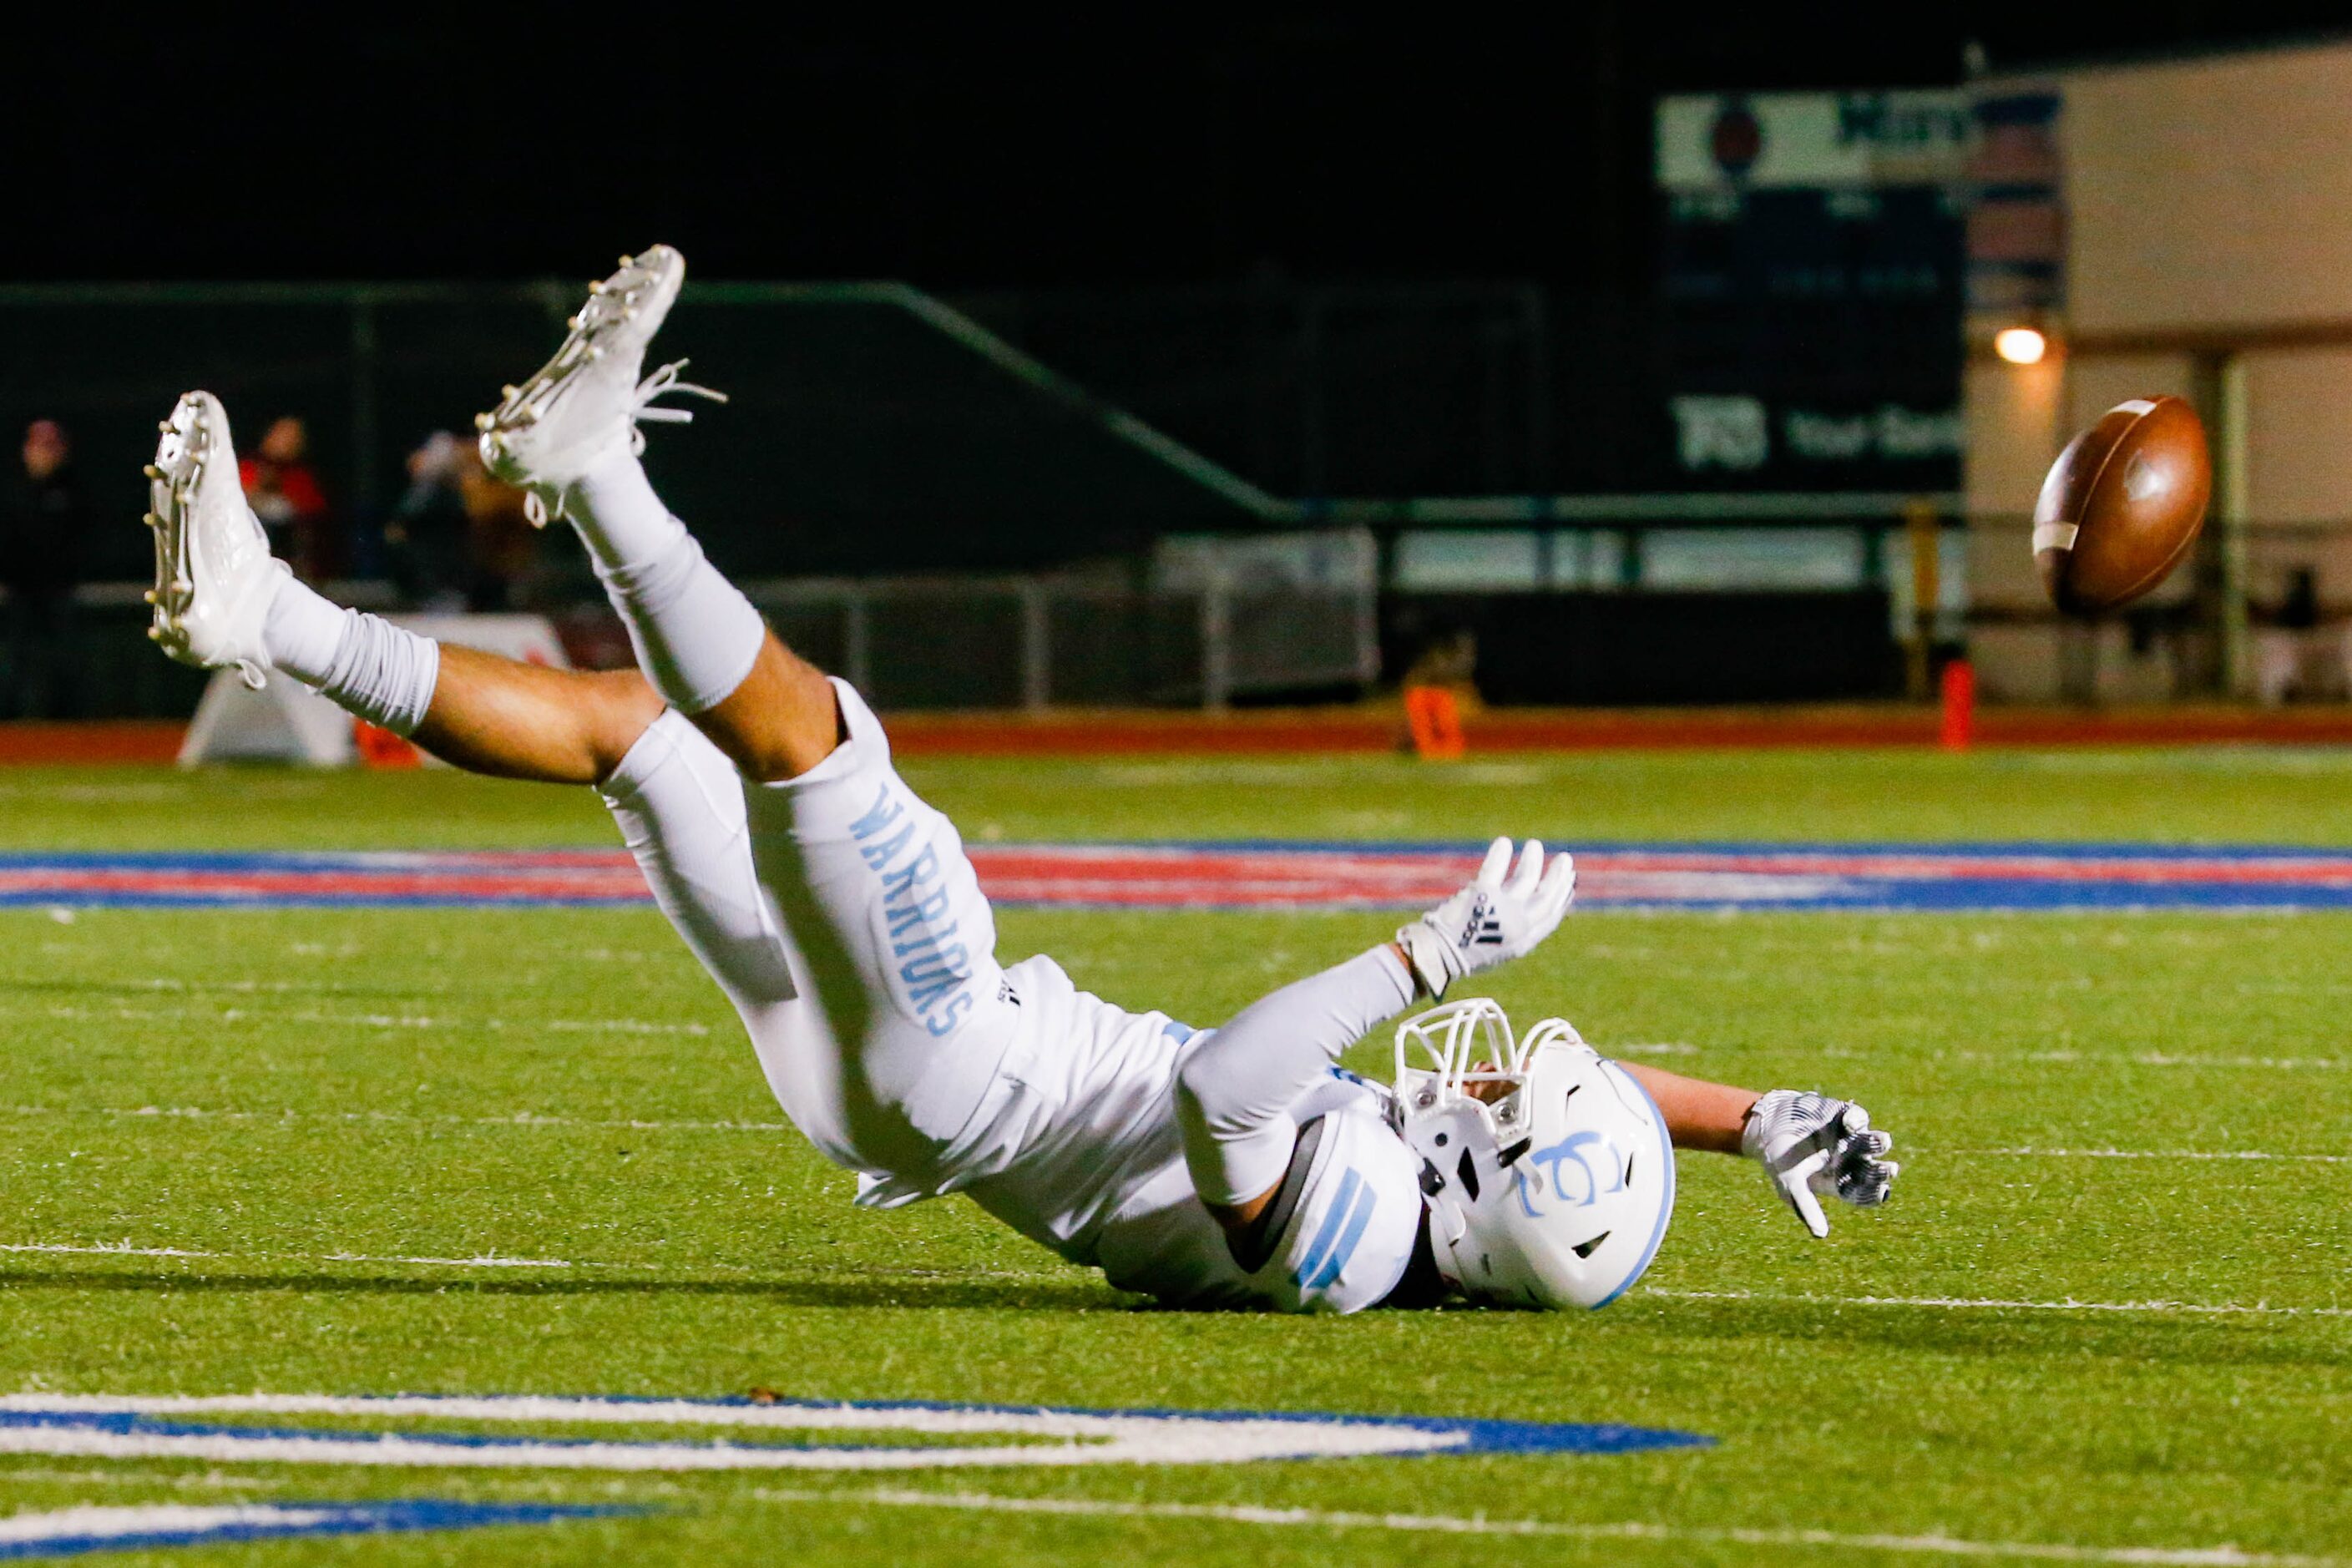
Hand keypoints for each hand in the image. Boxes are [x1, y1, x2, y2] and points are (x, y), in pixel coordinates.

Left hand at [1394, 837, 1575, 998]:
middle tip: (1565, 859)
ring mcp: (1501, 911)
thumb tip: (1523, 907)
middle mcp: (1517, 927)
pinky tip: (1503, 842)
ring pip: (1527, 879)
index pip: (1551, 917)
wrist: (1437, 956)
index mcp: (1522, 942)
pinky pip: (1495, 868)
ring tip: (1534, 845)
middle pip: (1546, 897)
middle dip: (1558, 877)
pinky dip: (1500, 854)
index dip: (1563, 898)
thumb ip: (1512, 928)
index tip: (1570, 882)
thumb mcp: (1496, 947)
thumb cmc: (1462, 952)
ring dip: (1533, 861)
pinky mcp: (1482, 895)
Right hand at [1740, 1090, 1897, 1238]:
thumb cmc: (1779, 1160)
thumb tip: (1821, 1236)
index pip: (1863, 1192)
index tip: (1882, 1192)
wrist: (1766, 1125)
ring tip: (1884, 1141)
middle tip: (1890, 1169)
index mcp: (1839, 1182)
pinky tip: (1851, 1124)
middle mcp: (1848, 1161)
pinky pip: (1857, 1117)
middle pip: (1872, 1169)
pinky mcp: (1842, 1116)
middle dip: (1881, 1170)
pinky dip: (1857, 1119)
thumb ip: (1806, 1207)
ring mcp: (1848, 1138)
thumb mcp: (1790, 1185)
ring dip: (1878, 1143)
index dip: (1874, 1193)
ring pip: (1871, 1143)